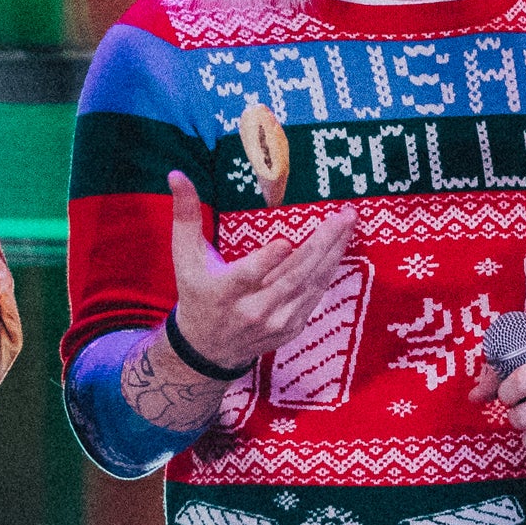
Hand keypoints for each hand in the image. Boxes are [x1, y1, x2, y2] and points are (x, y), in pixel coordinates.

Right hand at [164, 171, 359, 371]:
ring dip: (333, 253)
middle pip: (291, 277)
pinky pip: (315, 295)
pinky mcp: (291, 328)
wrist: (207, 349)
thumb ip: (185, 215)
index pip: (247, 276)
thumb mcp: (185, 256)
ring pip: (310, 285)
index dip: (267, 262)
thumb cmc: (197, 293)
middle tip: (343, 216)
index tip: (286, 243)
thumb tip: (177, 175)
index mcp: (223, 291)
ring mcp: (275, 322)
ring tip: (348, 223)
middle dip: (320, 244)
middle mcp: (252, 310)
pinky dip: (328, 270)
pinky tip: (340, 247)